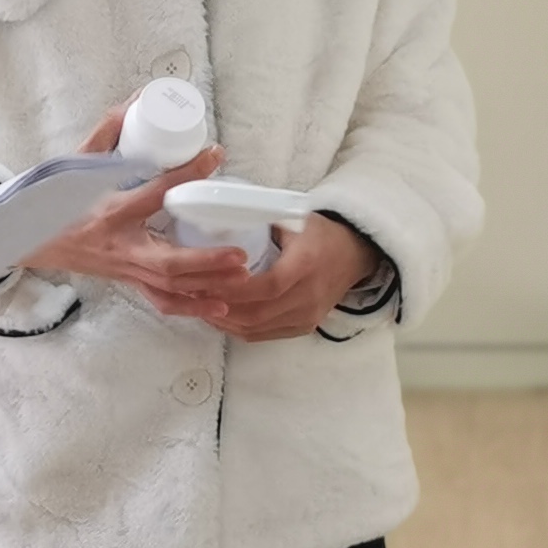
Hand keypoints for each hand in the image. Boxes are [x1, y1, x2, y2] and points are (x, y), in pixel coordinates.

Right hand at [17, 107, 255, 316]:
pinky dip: (190, 306)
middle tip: (240, 252)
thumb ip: (108, 132)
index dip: (187, 175)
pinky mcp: (126, 281)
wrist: (25, 239)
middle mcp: (118, 246)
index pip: (154, 193)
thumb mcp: (75, 163)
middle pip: (166, 263)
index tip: (214, 157)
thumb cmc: (51, 202)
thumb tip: (136, 102)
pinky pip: (161, 301)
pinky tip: (219, 307)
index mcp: (108, 212)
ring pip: (168, 288)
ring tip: (241, 277)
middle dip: (206, 261)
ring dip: (207, 287)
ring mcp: (122, 269)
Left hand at [170, 213, 380, 342]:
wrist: (354, 254)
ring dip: (224, 320)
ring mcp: (308, 315)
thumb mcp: (295, 217)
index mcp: (306, 264)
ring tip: (199, 304)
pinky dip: (238, 328)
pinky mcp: (304, 327)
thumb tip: (218, 213)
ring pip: (256, 328)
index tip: (206, 281)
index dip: (234, 289)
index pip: (266, 286)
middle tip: (192, 292)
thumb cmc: (320, 232)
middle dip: (220, 306)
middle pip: (256, 313)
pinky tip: (219, 316)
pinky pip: (264, 334)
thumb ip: (261, 219)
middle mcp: (309, 296)